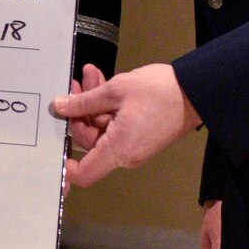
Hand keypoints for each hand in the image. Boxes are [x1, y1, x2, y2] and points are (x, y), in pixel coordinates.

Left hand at [50, 63, 201, 188]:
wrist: (195, 90)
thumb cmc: (159, 92)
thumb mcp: (115, 90)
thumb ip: (84, 101)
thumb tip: (60, 107)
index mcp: (118, 150)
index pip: (83, 174)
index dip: (65, 165)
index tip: (53, 141)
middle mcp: (124, 155)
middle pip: (88, 142)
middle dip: (79, 112)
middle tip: (76, 84)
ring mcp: (132, 146)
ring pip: (100, 128)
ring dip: (92, 103)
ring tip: (91, 74)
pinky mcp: (138, 135)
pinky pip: (113, 125)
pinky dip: (106, 106)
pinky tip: (102, 82)